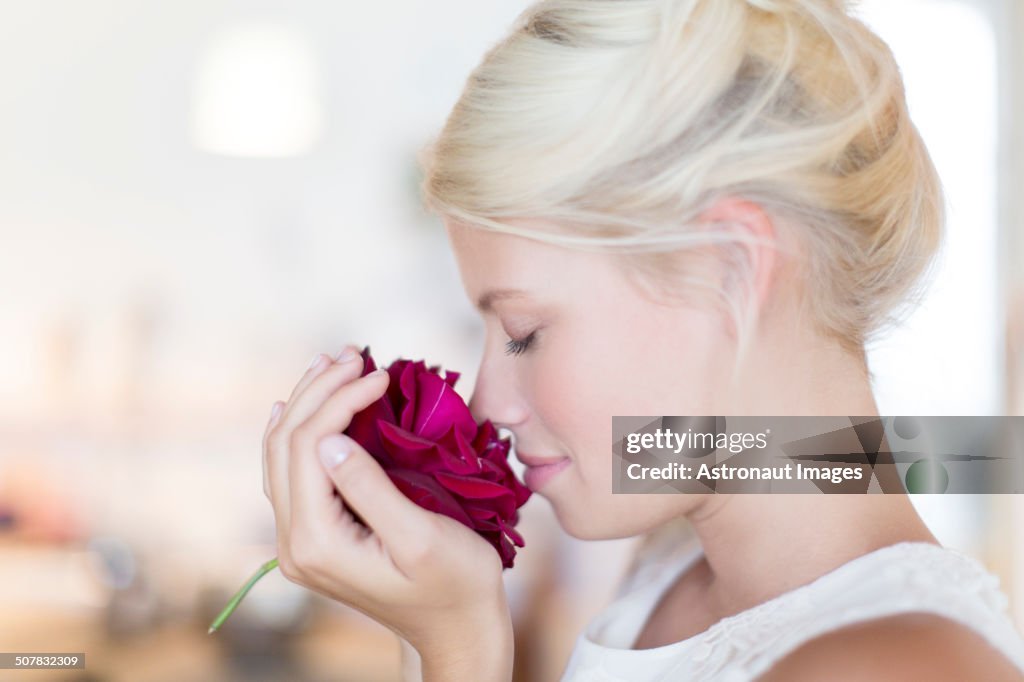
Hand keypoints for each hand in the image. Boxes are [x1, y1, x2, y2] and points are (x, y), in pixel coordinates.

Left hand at [263, 345, 513, 674]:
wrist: (455, 628)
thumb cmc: (455, 582)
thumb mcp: (420, 537)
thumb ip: (370, 490)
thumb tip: (329, 441)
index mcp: (317, 542)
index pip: (308, 448)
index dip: (338, 400)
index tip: (381, 373)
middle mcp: (295, 542)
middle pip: (286, 445)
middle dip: (319, 391)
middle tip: (355, 353)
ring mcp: (300, 541)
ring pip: (282, 455)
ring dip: (306, 403)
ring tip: (333, 362)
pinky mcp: (314, 536)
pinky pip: (292, 473)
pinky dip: (301, 430)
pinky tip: (300, 406)